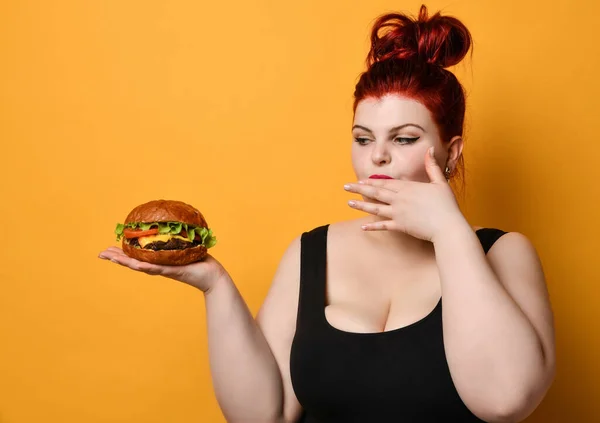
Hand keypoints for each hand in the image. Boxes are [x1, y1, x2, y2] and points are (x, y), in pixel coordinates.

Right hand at [98, 247, 227, 292]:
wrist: (211, 275)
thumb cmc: (198, 260)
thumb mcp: (183, 246)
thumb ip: (175, 238)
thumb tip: (170, 222)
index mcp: (158, 261)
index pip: (136, 256)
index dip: (121, 254)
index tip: (107, 249)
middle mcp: (158, 267)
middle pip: (133, 262)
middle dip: (117, 258)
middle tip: (101, 254)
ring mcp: (164, 270)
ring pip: (140, 266)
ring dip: (125, 262)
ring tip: (111, 258)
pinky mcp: (173, 271)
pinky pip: (157, 268)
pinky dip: (146, 266)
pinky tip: (136, 265)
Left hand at [344, 146, 464, 241]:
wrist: (448, 226)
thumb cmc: (446, 205)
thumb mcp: (440, 182)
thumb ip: (432, 166)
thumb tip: (430, 149)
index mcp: (408, 188)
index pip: (385, 183)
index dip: (371, 182)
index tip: (360, 180)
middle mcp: (400, 199)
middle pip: (376, 192)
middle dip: (359, 189)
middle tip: (346, 187)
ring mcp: (398, 213)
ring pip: (375, 208)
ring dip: (361, 205)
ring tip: (348, 203)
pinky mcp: (400, 226)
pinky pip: (383, 226)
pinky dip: (372, 226)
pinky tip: (362, 226)